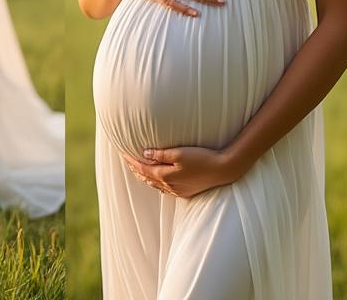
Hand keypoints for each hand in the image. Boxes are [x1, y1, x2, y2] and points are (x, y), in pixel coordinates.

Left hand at [123, 145, 248, 198]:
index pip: (142, 168)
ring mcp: (178, 190)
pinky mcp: (186, 192)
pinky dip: (157, 183)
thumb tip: (144, 154)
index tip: (123, 154)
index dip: (132, 161)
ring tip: (138, 169)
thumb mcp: (179, 153)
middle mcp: (169, 185)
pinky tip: (157, 180)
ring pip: (155, 185)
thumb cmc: (202, 158)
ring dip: (145, 177)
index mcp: (165, 175)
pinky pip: (165, 189)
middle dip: (136, 169)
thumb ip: (160, 154)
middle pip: (146, 178)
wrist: (223, 170)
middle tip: (128, 161)